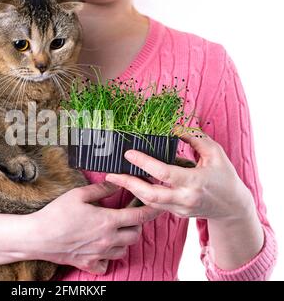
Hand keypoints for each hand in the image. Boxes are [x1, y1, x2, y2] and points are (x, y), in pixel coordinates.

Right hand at [28, 182, 161, 274]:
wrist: (38, 237)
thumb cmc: (56, 214)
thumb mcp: (78, 195)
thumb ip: (101, 189)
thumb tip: (117, 183)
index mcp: (107, 221)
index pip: (138, 217)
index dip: (151, 211)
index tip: (157, 206)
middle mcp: (107, 240)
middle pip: (135, 235)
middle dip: (136, 225)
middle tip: (128, 216)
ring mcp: (99, 254)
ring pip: (124, 250)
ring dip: (124, 240)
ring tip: (114, 231)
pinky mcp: (89, 264)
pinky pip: (107, 264)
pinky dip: (108, 257)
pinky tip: (101, 248)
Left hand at [105, 133, 254, 220]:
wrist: (233, 207)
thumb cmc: (225, 176)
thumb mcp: (214, 153)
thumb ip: (195, 138)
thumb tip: (173, 128)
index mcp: (196, 181)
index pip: (164, 172)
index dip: (144, 162)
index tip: (129, 153)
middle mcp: (186, 198)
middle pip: (150, 194)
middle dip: (128, 184)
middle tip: (111, 174)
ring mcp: (181, 209)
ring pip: (149, 202)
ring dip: (131, 190)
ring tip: (116, 178)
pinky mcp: (177, 214)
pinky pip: (155, 205)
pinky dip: (142, 194)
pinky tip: (132, 184)